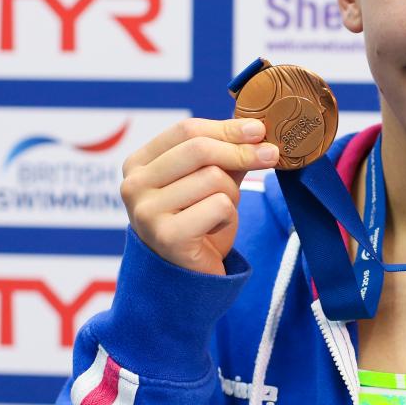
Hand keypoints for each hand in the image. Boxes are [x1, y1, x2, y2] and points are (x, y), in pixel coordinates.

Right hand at [120, 118, 280, 274]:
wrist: (189, 276)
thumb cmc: (199, 221)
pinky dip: (228, 216)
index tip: (259, 129)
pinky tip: (214, 228)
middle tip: (271, 155)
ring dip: (232, 193)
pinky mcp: (166, 236)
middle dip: (241, 151)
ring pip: (213, 177)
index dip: (227, 128)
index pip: (186, 130)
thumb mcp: (210, 179)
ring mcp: (146, 211)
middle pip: (199, 149)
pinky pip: (219, 206)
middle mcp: (134, 185)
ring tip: (221, 210)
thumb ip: (226, 153)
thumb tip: (256, 129)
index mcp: (139, 163)